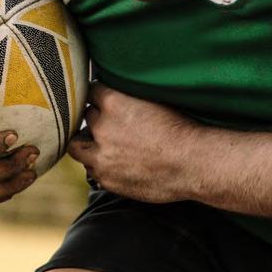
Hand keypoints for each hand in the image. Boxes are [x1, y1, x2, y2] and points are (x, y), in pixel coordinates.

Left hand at [67, 82, 198, 201]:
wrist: (194, 163)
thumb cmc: (181, 130)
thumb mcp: (153, 101)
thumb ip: (128, 98)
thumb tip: (116, 96)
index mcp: (114, 103)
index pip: (91, 92)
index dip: (99, 96)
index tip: (103, 99)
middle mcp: (102, 128)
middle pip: (86, 118)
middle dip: (96, 119)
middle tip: (109, 123)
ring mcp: (102, 157)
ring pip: (78, 147)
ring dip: (88, 144)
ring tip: (101, 145)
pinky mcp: (108, 179)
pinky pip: (93, 170)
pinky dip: (100, 166)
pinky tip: (114, 164)